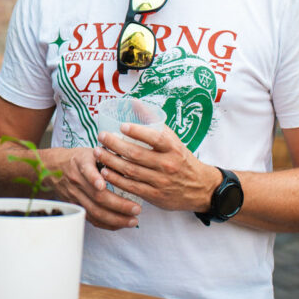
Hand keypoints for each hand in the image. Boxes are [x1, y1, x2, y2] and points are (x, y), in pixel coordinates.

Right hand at [42, 146, 141, 230]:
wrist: (52, 168)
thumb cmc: (78, 158)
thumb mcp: (91, 152)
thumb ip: (108, 157)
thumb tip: (131, 164)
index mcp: (81, 163)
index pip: (87, 171)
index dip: (94, 178)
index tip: (103, 185)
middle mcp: (77, 181)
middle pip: (96, 197)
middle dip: (118, 205)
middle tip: (136, 209)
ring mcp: (75, 196)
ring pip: (94, 211)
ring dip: (115, 219)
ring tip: (133, 221)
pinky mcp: (75, 206)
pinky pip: (91, 218)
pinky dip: (107, 224)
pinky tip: (121, 225)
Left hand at [95, 124, 218, 212]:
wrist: (200, 188)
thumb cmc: (181, 159)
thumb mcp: (173, 139)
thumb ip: (153, 122)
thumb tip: (134, 103)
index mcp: (173, 148)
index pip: (155, 137)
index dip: (137, 131)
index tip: (121, 126)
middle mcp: (167, 164)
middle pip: (137, 154)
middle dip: (115, 145)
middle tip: (101, 137)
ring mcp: (161, 181)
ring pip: (131, 170)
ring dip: (111, 161)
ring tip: (98, 152)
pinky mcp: (155, 196)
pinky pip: (131, 187)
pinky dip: (116, 179)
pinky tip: (105, 172)